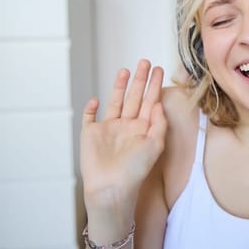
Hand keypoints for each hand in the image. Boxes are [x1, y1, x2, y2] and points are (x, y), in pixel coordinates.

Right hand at [79, 59, 166, 206]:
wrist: (112, 187)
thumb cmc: (135, 171)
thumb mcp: (155, 145)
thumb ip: (159, 123)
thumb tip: (158, 103)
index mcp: (142, 130)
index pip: (150, 102)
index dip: (154, 86)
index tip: (158, 69)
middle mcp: (126, 127)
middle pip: (134, 97)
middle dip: (140, 80)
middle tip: (145, 62)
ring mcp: (108, 129)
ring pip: (115, 102)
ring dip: (119, 86)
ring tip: (125, 70)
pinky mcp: (91, 134)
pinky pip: (89, 117)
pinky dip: (90, 108)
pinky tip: (96, 99)